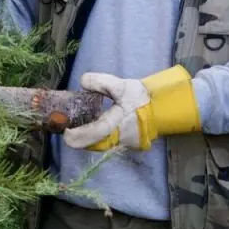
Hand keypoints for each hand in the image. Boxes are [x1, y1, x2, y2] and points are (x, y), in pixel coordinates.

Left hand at [62, 65, 201, 150]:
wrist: (162, 108)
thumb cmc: (142, 98)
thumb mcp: (122, 86)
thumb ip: (100, 82)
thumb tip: (83, 83)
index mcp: (117, 125)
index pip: (93, 135)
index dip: (76, 136)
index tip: (65, 132)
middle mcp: (119, 139)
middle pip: (92, 144)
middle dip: (78, 138)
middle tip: (69, 127)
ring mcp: (123, 144)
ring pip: (98, 146)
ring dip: (87, 138)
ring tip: (78, 126)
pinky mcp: (126, 144)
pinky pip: (106, 144)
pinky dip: (96, 138)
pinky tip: (93, 127)